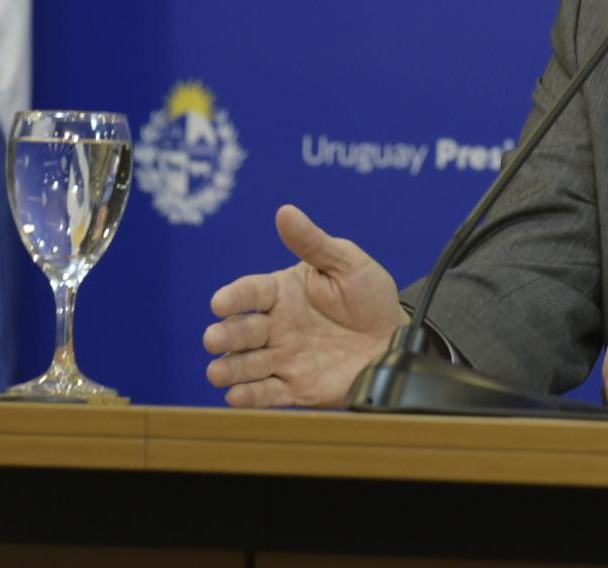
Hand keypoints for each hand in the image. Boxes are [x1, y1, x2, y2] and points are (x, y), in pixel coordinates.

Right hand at [204, 204, 407, 407]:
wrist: (392, 338)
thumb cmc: (369, 296)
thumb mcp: (347, 263)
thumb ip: (314, 242)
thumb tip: (285, 212)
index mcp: (282, 292)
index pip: (250, 292)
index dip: (234, 297)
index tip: (220, 302)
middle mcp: (275, 326)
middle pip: (240, 331)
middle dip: (224, 335)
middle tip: (215, 338)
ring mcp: (282, 359)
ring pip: (244, 365)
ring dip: (228, 368)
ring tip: (218, 371)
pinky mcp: (294, 388)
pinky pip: (266, 394)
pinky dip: (249, 396)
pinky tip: (237, 395)